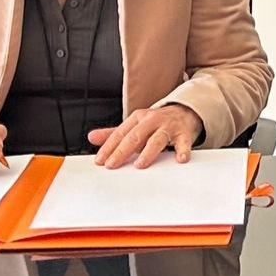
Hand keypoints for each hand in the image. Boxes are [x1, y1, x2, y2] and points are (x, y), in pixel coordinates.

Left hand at [88, 103, 203, 168]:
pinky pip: (184, 142)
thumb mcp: (134, 125)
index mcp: (137, 118)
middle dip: (122, 151)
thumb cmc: (155, 122)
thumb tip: (92, 137)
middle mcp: (152, 120)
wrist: (184, 110)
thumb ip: (113, 133)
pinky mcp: (184, 133)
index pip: (120, 133)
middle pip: (135, 136)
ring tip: (140, 164)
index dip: (109, 147)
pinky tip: (180, 159)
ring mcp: (168, 126)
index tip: (100, 161)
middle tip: (113, 165)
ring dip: (148, 152)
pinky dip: (182, 150)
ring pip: (157, 139)